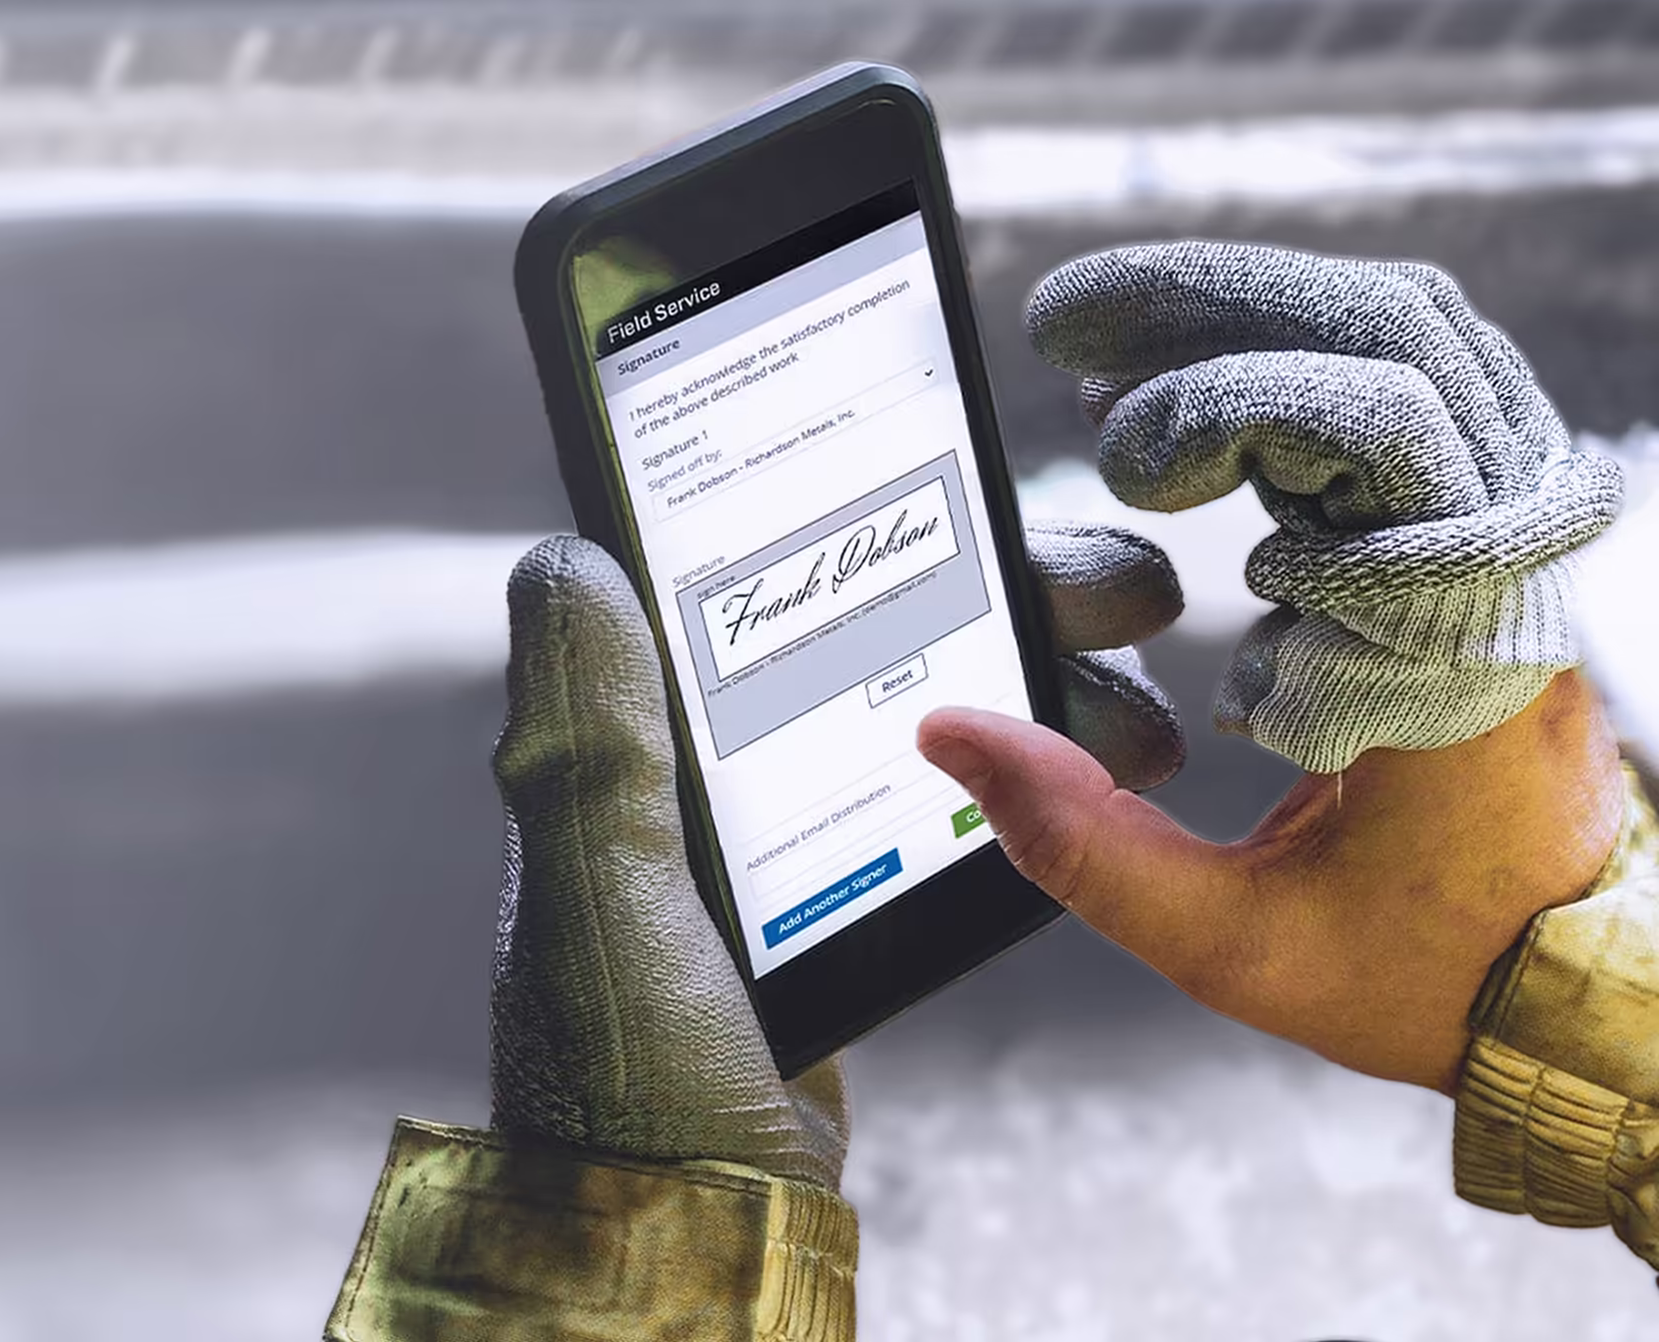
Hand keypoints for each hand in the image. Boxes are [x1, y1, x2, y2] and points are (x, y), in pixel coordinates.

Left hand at [486, 527, 1186, 1181]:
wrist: (699, 1232)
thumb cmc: (623, 1078)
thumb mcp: (600, 892)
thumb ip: (590, 735)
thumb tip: (570, 560)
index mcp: (636, 761)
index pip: (749, 594)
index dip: (858, 524)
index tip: (971, 480)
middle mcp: (717, 788)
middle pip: (877, 640)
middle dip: (1007, 597)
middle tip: (1121, 592)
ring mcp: (800, 848)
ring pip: (945, 721)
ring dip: (1050, 689)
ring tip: (1141, 694)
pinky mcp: (862, 915)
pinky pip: (966, 816)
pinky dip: (1044, 782)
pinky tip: (1111, 767)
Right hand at [919, 241, 1635, 1091]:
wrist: (1574, 1001)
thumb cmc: (1425, 976)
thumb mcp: (1237, 945)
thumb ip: (1082, 848)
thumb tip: (950, 733)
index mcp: (1461, 657)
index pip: (1383, 427)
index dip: (1231, 400)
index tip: (1118, 455)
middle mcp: (1508, 575)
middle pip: (1402, 339)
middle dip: (1222, 304)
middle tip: (1075, 326)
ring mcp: (1514, 549)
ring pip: (1423, 344)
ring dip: (1263, 319)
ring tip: (1119, 355)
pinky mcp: (1490, 547)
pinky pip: (1424, 394)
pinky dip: (1304, 366)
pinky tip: (1194, 408)